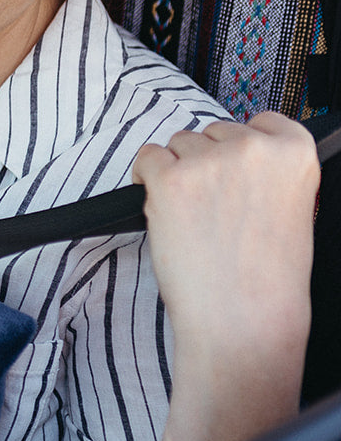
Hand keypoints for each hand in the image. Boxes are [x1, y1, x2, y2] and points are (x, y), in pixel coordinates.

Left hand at [133, 112, 318, 440]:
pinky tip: (165, 210)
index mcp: (295, 151)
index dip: (241, 148)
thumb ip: (269, 173)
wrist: (243, 319)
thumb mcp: (293, 208)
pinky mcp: (169, 179)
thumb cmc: (267, 277)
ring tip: (194, 218)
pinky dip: (147, 180)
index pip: (262, 120)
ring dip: (177, 172)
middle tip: (212, 209)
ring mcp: (208, 161)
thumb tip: (237, 156)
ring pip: (178, 143)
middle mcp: (253, 147)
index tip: (236, 173)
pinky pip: (146, 157)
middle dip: (207, 163)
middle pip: (213, 131)